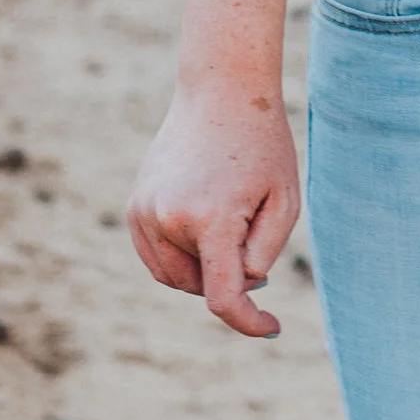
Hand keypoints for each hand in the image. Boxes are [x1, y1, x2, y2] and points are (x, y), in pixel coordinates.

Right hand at [128, 78, 300, 339]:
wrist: (220, 92)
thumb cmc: (262, 146)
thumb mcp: (285, 200)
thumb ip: (264, 252)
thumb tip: (240, 286)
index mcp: (211, 220)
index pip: (222, 298)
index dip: (248, 321)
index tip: (273, 327)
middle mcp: (168, 219)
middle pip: (199, 286)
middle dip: (228, 278)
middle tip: (253, 240)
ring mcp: (144, 213)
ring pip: (174, 275)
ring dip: (203, 268)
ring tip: (230, 224)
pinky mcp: (135, 207)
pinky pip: (157, 255)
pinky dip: (181, 256)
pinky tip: (206, 224)